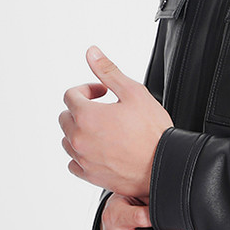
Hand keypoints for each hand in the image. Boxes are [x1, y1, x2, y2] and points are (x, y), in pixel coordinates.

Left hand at [60, 45, 173, 198]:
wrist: (165, 166)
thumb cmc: (153, 132)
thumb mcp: (134, 92)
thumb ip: (108, 71)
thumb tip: (92, 53)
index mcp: (86, 116)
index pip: (70, 95)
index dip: (88, 90)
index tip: (103, 93)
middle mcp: (79, 139)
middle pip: (65, 117)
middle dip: (81, 109)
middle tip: (104, 110)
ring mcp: (83, 159)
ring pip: (67, 140)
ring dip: (79, 132)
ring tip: (102, 130)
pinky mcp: (90, 176)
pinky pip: (73, 163)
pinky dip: (81, 155)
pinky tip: (98, 150)